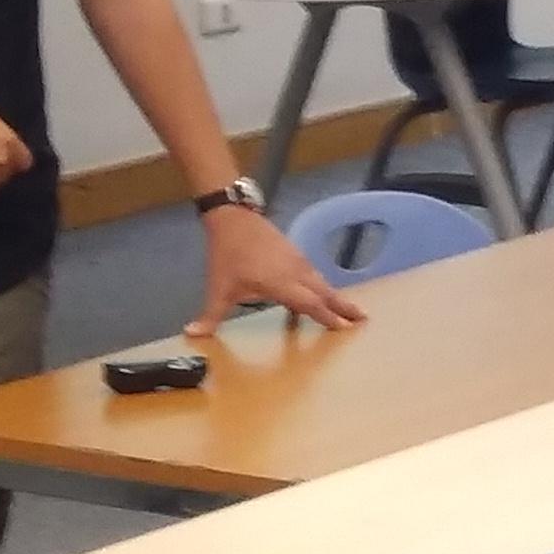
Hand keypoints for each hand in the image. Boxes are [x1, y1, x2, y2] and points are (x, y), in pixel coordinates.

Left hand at [190, 202, 360, 336]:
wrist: (233, 217)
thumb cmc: (227, 255)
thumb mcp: (219, 288)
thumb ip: (211, 315)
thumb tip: (192, 335)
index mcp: (280, 283)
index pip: (309, 303)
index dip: (326, 316)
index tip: (344, 327)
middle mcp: (295, 272)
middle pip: (325, 291)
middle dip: (343, 306)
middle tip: (362, 319)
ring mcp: (297, 261)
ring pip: (321, 281)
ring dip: (335, 296)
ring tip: (348, 309)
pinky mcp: (294, 254)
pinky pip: (314, 273)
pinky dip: (321, 286)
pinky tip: (319, 293)